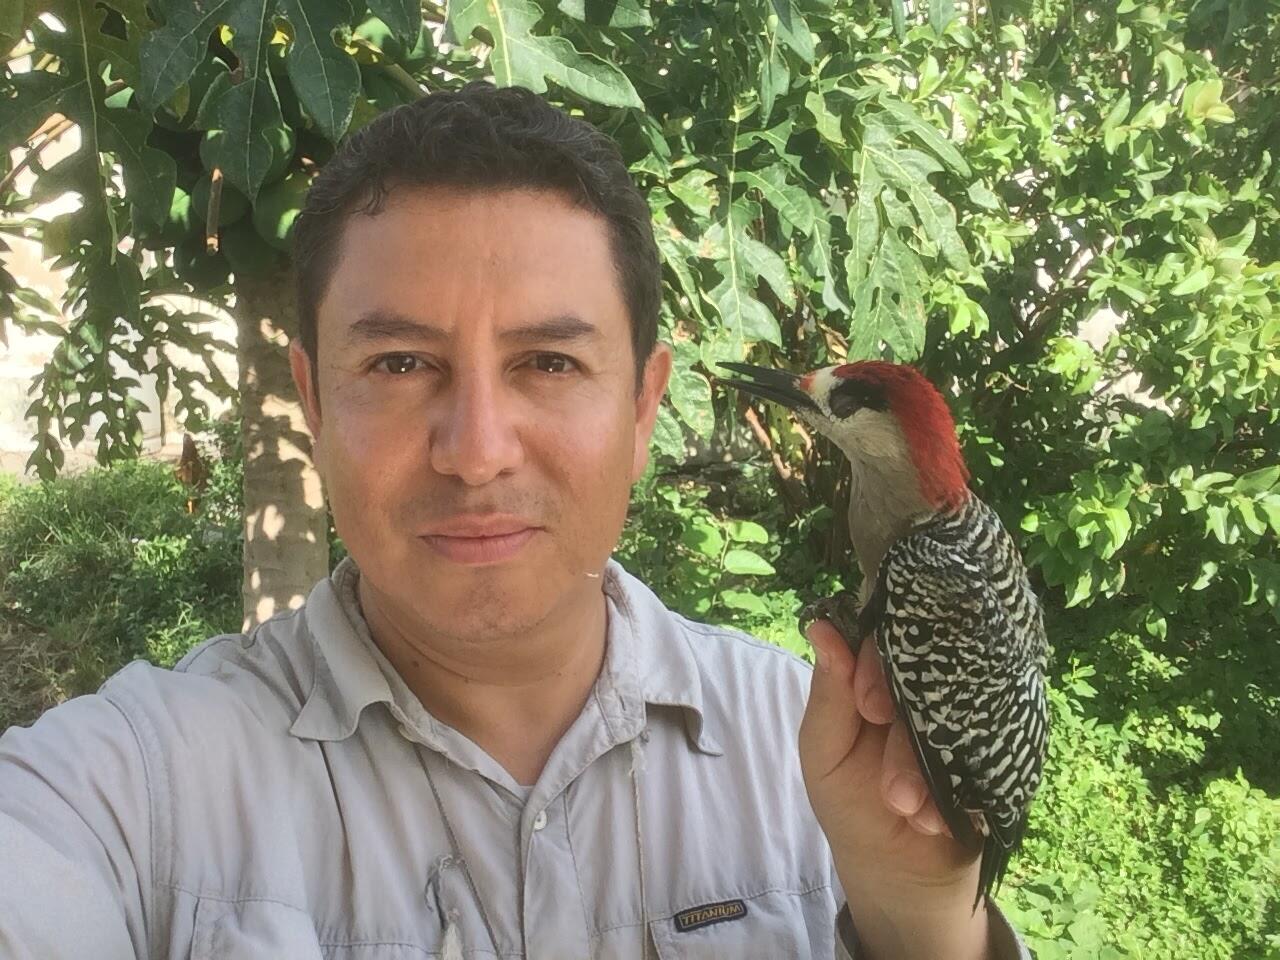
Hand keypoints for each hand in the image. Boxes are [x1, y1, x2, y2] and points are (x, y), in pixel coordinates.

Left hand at [799, 620, 990, 958]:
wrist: (900, 871)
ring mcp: (968, 715)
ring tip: (906, 811)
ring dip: (930, 769)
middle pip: (929, 673)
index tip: (869, 708)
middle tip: (893, 789)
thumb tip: (821, 626)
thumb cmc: (851, 802)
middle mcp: (928, 687)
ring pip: (961, 713)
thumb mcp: (824, 750)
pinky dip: (961, 788)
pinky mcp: (1001, 748)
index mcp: (882, 676)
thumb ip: (828, 693)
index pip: (887, 638)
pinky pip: (993, 747)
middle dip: (906, 734)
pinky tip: (935, 819)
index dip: (878, 666)